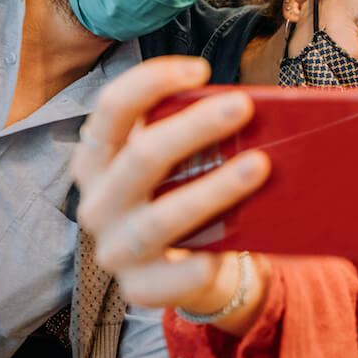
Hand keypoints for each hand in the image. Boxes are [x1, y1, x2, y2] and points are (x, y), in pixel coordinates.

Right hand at [72, 56, 269, 313]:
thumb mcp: (181, 159)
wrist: (191, 267)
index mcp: (98, 159)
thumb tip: (257, 104)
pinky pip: (164, 281)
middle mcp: (97, 202)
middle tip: (243, 106)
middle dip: (193, 128)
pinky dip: (191, 268)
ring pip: (161, 218)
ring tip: (259, 166)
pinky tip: (220, 255)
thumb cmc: (186, 193)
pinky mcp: (138, 288)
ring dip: (212, 189)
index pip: (111, 108)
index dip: (150, 82)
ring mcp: (114, 249)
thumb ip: (197, 132)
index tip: (200, 69)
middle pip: (141, 157)